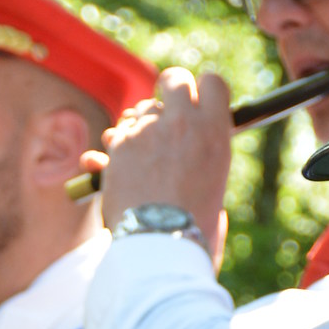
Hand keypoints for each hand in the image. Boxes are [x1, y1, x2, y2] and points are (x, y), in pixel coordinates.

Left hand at [98, 68, 232, 252]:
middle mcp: (184, 122)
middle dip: (167, 92)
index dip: (201, 89)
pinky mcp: (120, 143)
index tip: (194, 102)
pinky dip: (113, 151)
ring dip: (138, 127)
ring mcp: (149, 129)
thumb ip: (202, 156)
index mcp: (215, 133)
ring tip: (140, 160)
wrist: (162, 248)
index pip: (212, 83)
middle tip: (164, 115)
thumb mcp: (215, 188)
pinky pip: (114, 136)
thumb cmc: (193, 229)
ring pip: (140, 110)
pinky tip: (113, 170)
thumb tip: (188, 149)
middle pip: (174, 80)